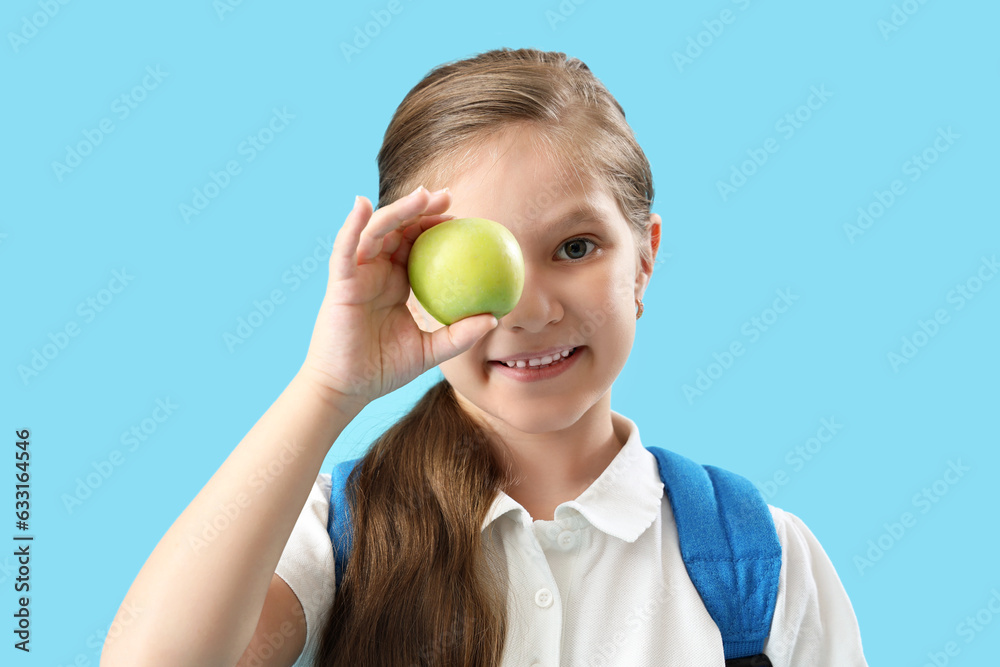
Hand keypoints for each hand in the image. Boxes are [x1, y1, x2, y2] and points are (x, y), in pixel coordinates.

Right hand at [299, 186, 497, 415]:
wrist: (348, 389)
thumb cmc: (385, 370)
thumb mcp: (431, 351)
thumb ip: (460, 334)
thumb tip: (495, 317)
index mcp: (396, 283)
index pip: (417, 246)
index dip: (437, 228)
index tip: (463, 221)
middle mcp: (376, 272)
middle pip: (398, 229)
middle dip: (421, 208)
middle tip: (448, 197)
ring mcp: (357, 275)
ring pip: (375, 231)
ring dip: (398, 210)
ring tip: (422, 196)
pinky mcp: (340, 282)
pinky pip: (344, 248)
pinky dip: (351, 224)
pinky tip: (362, 204)